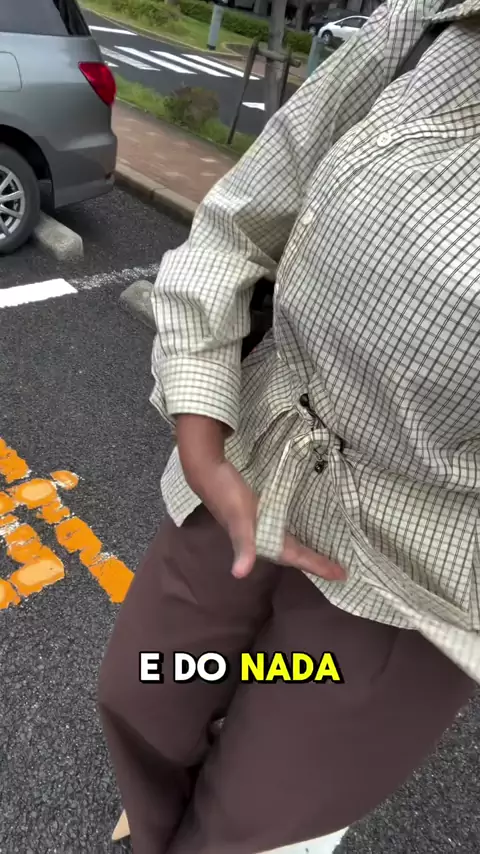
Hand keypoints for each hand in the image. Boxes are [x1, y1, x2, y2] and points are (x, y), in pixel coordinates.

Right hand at [176, 415, 345, 581]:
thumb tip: (240, 573)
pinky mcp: (257, 515)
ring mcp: (259, 527)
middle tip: (340, 571)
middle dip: (315, 564)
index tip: (342, 575)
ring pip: (287, 545)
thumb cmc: (226, 494)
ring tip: (324, 558)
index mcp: (263, 541)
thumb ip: (242, 545)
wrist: (206, 474)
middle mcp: (262, 537)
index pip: (296, 557)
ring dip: (305, 553)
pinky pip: (281, 530)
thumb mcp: (238, 518)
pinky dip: (292, 536)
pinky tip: (295, 533)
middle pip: (294, 554)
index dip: (317, 566)